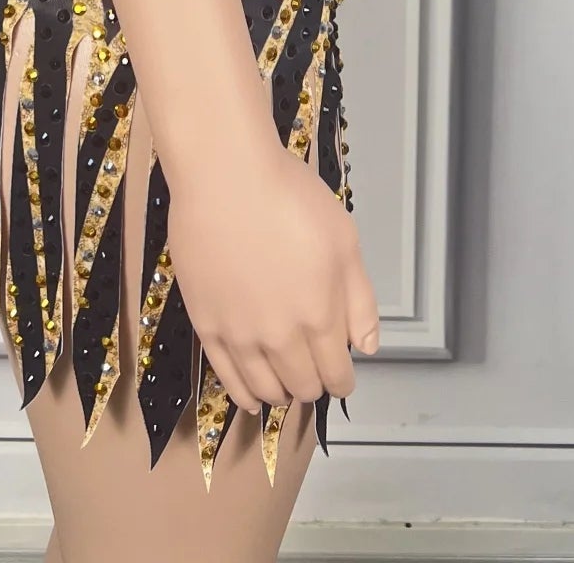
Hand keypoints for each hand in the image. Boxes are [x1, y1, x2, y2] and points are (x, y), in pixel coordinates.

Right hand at [165, 143, 379, 409]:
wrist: (225, 176)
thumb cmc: (291, 197)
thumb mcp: (344, 239)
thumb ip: (360, 300)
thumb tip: (367, 348)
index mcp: (320, 317)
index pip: (336, 373)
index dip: (342, 379)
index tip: (341, 373)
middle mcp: (281, 337)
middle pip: (302, 385)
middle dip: (314, 383)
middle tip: (312, 369)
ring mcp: (240, 335)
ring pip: (265, 388)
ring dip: (280, 392)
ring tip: (283, 384)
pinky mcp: (206, 326)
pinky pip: (226, 377)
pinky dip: (242, 394)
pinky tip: (250, 397)